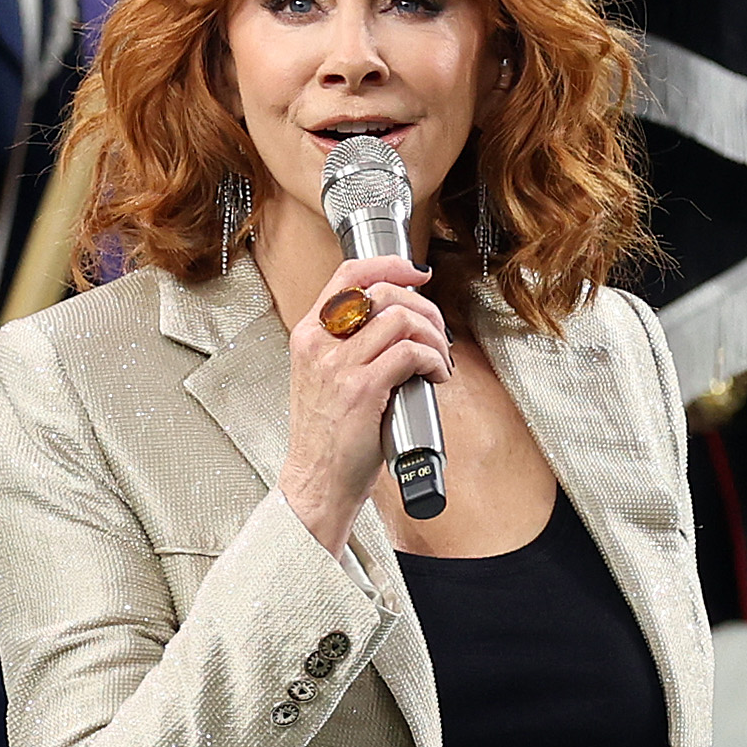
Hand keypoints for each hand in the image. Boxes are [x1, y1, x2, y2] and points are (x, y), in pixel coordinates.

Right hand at [275, 249, 447, 560]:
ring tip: (438, 359)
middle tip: (436, 332)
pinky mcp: (361, 388)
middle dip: (424, 308)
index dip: (389, 264)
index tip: (417, 273)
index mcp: (308, 336)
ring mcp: (338, 365)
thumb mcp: (324, 379)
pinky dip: (434, 359)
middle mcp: (319, 344)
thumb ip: (348, 345)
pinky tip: (435, 375)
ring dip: (434, 335)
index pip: (348, 274)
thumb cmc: (326, 438)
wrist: (316, 481)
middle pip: (383, 292)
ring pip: (401, 318)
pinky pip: (410, 352)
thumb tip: (397, 322)